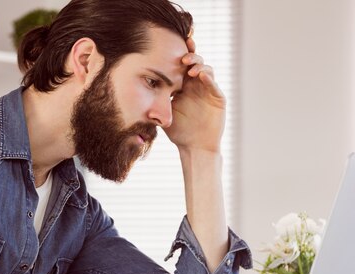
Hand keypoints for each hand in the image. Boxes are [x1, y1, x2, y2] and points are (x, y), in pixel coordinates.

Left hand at [165, 38, 225, 153]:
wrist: (194, 148)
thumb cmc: (179, 132)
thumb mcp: (164, 113)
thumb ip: (156, 101)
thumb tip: (135, 89)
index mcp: (184, 87)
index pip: (182, 67)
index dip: (179, 55)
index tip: (171, 45)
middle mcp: (197, 86)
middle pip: (196, 63)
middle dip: (190, 56)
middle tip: (182, 57)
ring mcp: (208, 91)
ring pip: (206, 70)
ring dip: (199, 66)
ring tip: (190, 69)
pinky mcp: (218, 99)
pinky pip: (214, 86)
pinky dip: (209, 79)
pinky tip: (201, 76)